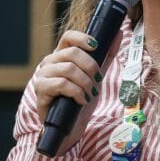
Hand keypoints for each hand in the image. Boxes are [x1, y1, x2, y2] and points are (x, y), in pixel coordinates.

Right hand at [32, 30, 119, 154]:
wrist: (69, 127)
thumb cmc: (80, 100)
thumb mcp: (96, 76)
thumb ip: (105, 56)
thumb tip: (118, 33)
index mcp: (61, 56)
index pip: (68, 36)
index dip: (82, 38)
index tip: (96, 47)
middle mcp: (49, 62)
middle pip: (72, 52)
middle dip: (91, 67)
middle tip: (98, 80)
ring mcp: (43, 75)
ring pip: (68, 69)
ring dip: (85, 82)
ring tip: (90, 94)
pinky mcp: (41, 90)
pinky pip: (61, 84)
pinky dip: (76, 92)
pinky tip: (81, 100)